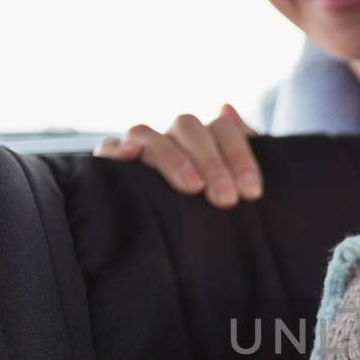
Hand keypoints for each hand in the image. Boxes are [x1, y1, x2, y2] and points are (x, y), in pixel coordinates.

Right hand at [93, 103, 261, 205]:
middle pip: (187, 126)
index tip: (251, 192)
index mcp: (205, 138)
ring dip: (172, 158)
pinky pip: (108, 149)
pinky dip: (114, 150)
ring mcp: (142, 148)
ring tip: (192, 187)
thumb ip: (241, 152)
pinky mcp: (113, 164)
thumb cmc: (216, 212)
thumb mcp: (235, 188)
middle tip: (226, 199)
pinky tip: (127, 157)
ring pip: (148, 133)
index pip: (222, 128)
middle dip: (211, 162)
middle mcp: (172, 137)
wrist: (178, 250)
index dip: (239, 155)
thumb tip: (227, 109)